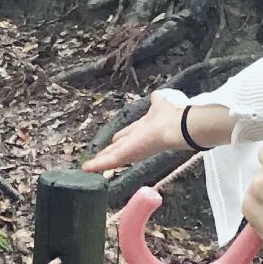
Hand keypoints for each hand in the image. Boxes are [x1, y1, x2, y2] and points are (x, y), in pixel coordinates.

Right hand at [85, 91, 228, 171]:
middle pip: (118, 148)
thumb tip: (155, 95)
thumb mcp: (160, 104)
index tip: (113, 142)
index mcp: (142, 129)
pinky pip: (109, 160)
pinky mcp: (126, 155)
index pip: (128, 136)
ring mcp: (130, 149)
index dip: (120, 139)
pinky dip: (97, 165)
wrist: (176, 128)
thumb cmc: (170, 116)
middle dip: (108, 152)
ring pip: (112, 156)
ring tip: (87, 167)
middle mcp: (135, 141)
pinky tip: (85, 168)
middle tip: (98, 159)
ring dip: (100, 161)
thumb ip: (157, 101)